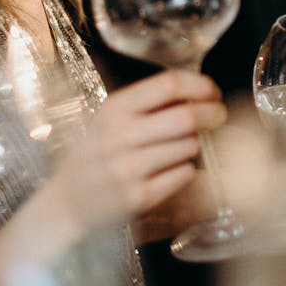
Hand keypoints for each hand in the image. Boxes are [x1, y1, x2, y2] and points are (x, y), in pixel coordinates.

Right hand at [51, 69, 226, 243]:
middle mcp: (120, 136)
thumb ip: (147, 104)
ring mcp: (130, 168)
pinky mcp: (139, 197)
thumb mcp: (110, 120)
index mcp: (114, 109)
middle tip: (219, 116)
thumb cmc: (95, 154)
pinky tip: (173, 169)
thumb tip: (197, 91)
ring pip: (189, 146)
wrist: (67, 201)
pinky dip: (186, 170)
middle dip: (212, 114)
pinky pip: (184, 175)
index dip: (200, 85)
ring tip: (183, 147)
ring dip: (195, 144)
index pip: (169, 84)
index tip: (213, 91)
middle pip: (186, 116)